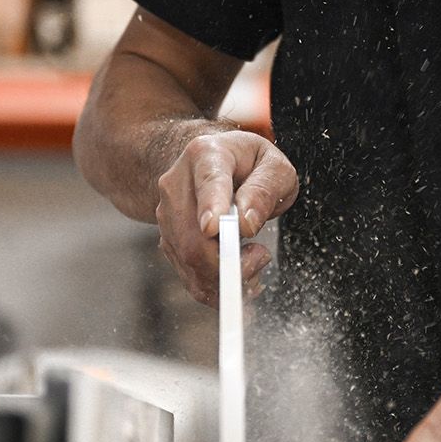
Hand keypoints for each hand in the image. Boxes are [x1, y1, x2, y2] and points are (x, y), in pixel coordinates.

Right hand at [155, 128, 296, 307]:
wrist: (212, 165)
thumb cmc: (249, 165)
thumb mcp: (273, 167)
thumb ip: (265, 189)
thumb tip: (246, 223)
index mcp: (206, 155)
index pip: (208, 183)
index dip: (210, 207)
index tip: (213, 228)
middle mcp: (176, 185)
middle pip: (194, 236)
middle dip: (231, 261)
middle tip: (261, 256)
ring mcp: (167, 215)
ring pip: (190, 262)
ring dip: (229, 276)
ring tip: (255, 260)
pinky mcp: (169, 241)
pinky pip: (190, 277)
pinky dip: (219, 287)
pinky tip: (241, 274)